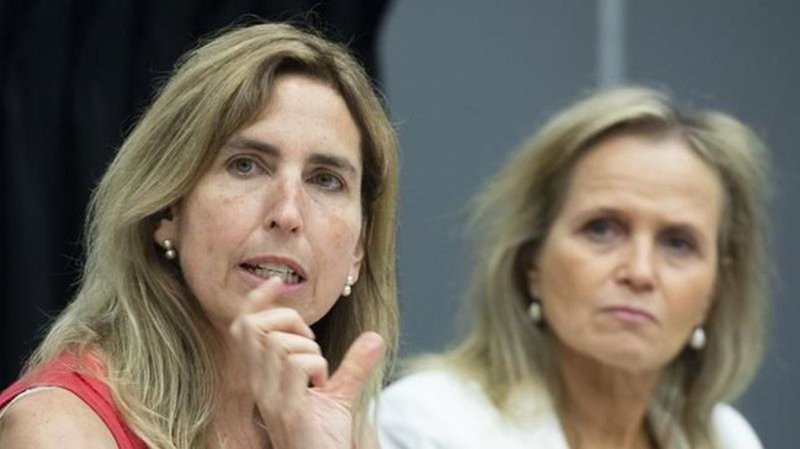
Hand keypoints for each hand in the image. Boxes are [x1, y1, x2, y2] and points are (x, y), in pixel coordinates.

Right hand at [230, 278, 383, 448]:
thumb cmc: (323, 438)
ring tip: (319, 370)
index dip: (256, 301)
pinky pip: (296, 366)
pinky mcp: (287, 410)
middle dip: (289, 320)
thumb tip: (376, 337)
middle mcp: (260, 384)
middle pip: (255, 327)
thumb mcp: (339, 395)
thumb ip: (354, 365)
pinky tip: (321, 383)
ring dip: (308, 347)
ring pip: (278, 343)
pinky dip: (316, 365)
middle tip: (312, 341)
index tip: (276, 283)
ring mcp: (270, 397)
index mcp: (264, 377)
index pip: (245, 329)